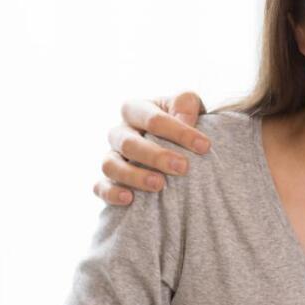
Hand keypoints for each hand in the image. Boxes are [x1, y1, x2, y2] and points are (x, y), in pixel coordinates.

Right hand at [96, 92, 210, 204]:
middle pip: (128, 143)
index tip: (204, 146)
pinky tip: (129, 198)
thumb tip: (184, 120)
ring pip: (110, 165)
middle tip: (183, 168)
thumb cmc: (180, 121)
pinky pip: (100, 187)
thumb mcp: (186, 105)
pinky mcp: (107, 179)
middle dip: (156, 156)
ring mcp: (111, 156)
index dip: (179, 132)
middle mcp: (119, 132)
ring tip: (159, 185)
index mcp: (135, 109)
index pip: (153, 119)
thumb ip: (185, 105)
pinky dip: (111, 193)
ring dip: (134, 176)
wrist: (174, 144)